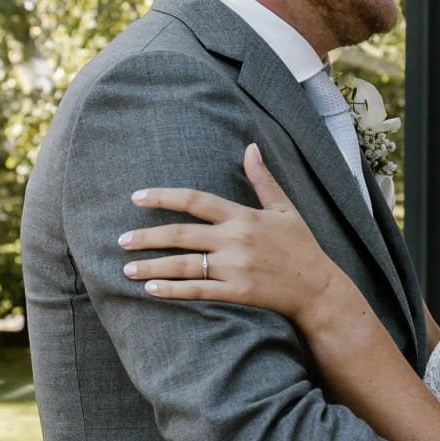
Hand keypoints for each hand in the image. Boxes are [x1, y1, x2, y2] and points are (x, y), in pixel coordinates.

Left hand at [124, 145, 344, 322]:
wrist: (318, 288)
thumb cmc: (301, 246)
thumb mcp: (285, 208)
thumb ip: (263, 180)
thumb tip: (250, 147)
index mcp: (243, 215)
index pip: (195, 201)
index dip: (163, 197)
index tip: (136, 197)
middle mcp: (236, 239)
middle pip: (181, 235)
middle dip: (146, 237)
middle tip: (121, 240)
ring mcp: (235, 267)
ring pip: (183, 265)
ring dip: (152, 267)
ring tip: (127, 268)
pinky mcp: (237, 293)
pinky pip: (197, 291)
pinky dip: (172, 291)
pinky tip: (151, 291)